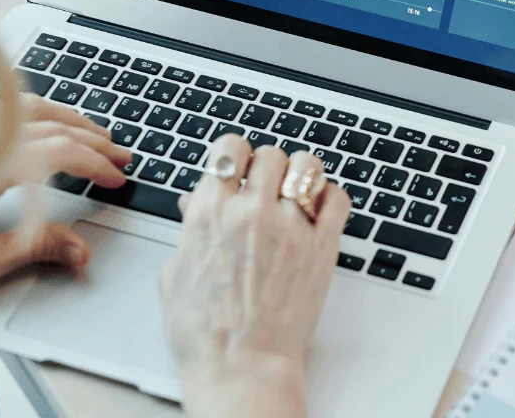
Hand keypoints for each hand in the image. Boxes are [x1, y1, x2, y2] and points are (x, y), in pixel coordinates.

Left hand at [0, 95, 129, 288]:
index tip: (115, 179)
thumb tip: (80, 250)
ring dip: (73, 120)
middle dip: (94, 141)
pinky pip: (9, 106)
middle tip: (121, 157)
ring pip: (33, 108)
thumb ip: (34, 250)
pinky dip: (42, 111)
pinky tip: (52, 122)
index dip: (94, 164)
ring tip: (98, 135)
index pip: (59, 152)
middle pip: (52, 126)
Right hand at [161, 137, 350, 417]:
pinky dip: (331, 197)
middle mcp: (252, 212)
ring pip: (307, 166)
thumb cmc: (205, 332)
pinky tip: (320, 210)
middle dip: (266, 166)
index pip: (229, 148)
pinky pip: (338, 198)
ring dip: (300, 174)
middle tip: (264, 186)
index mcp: (211, 214)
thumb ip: (190, 230)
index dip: (234, 153)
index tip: (238, 164)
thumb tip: (196, 202)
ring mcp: (292, 226)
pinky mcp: (324, 245)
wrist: (242, 366)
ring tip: (295, 192)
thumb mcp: (176, 274)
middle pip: (270, 153)